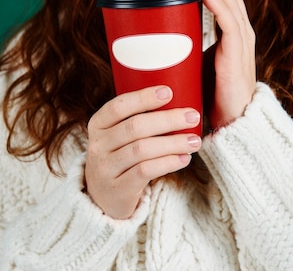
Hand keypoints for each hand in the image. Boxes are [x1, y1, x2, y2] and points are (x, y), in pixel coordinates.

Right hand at [84, 86, 201, 218]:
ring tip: (194, 141)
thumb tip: (180, 105)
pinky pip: (145, 171)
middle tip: (193, 117)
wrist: (102, 198)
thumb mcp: (118, 137)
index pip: (118, 106)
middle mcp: (98, 145)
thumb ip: (139, 121)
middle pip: (135, 127)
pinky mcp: (118, 189)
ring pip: (141, 149)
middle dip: (168, 120)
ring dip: (172, 143)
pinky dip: (167, 163)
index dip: (143, 98)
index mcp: (98, 124)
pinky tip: (183, 159)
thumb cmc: (120, 158)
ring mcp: (105, 168)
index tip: (168, 92)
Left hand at [177, 0, 255, 128]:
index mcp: (232, 31)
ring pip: (228, 0)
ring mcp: (242, 41)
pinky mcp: (237, 54)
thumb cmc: (213, 95)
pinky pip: (230, 23)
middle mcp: (240, 31)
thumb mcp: (198, 63)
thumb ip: (186, 47)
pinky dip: (218, 4)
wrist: (231, 123)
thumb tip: (155, 39)